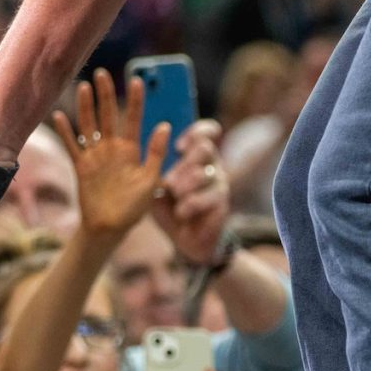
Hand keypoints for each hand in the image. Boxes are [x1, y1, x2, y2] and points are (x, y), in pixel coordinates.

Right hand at [56, 70, 168, 237]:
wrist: (111, 227)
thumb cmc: (134, 207)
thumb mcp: (151, 180)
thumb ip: (156, 153)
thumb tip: (166, 125)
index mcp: (131, 150)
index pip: (134, 119)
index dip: (135, 100)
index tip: (136, 80)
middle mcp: (112, 148)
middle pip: (108, 115)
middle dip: (105, 94)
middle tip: (102, 73)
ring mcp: (95, 156)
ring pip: (89, 125)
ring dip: (85, 107)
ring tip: (83, 86)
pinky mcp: (81, 166)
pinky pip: (72, 145)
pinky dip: (65, 132)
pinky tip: (58, 116)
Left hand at [155, 121, 231, 265]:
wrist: (183, 238)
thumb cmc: (168, 205)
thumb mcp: (156, 184)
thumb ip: (154, 165)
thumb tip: (147, 149)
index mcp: (196, 155)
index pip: (207, 132)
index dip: (196, 132)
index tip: (178, 147)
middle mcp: (211, 164)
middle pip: (205, 148)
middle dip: (185, 161)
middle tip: (169, 181)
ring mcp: (219, 183)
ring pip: (204, 173)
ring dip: (185, 185)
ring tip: (173, 196)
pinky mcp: (222, 202)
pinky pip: (208, 197)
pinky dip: (191, 205)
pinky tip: (181, 212)